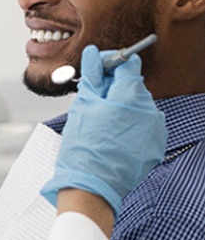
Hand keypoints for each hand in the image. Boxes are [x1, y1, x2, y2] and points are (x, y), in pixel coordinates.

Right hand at [41, 45, 166, 216]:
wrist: (91, 186)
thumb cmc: (84, 146)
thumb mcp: (83, 105)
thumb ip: (93, 76)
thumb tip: (94, 54)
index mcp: (132, 97)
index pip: (128, 64)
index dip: (110, 62)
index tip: (98, 68)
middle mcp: (150, 111)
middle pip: (133, 85)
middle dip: (113, 87)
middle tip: (92, 97)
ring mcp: (155, 131)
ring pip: (137, 106)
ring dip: (120, 106)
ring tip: (98, 121)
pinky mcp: (154, 147)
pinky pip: (142, 125)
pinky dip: (127, 125)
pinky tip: (109, 135)